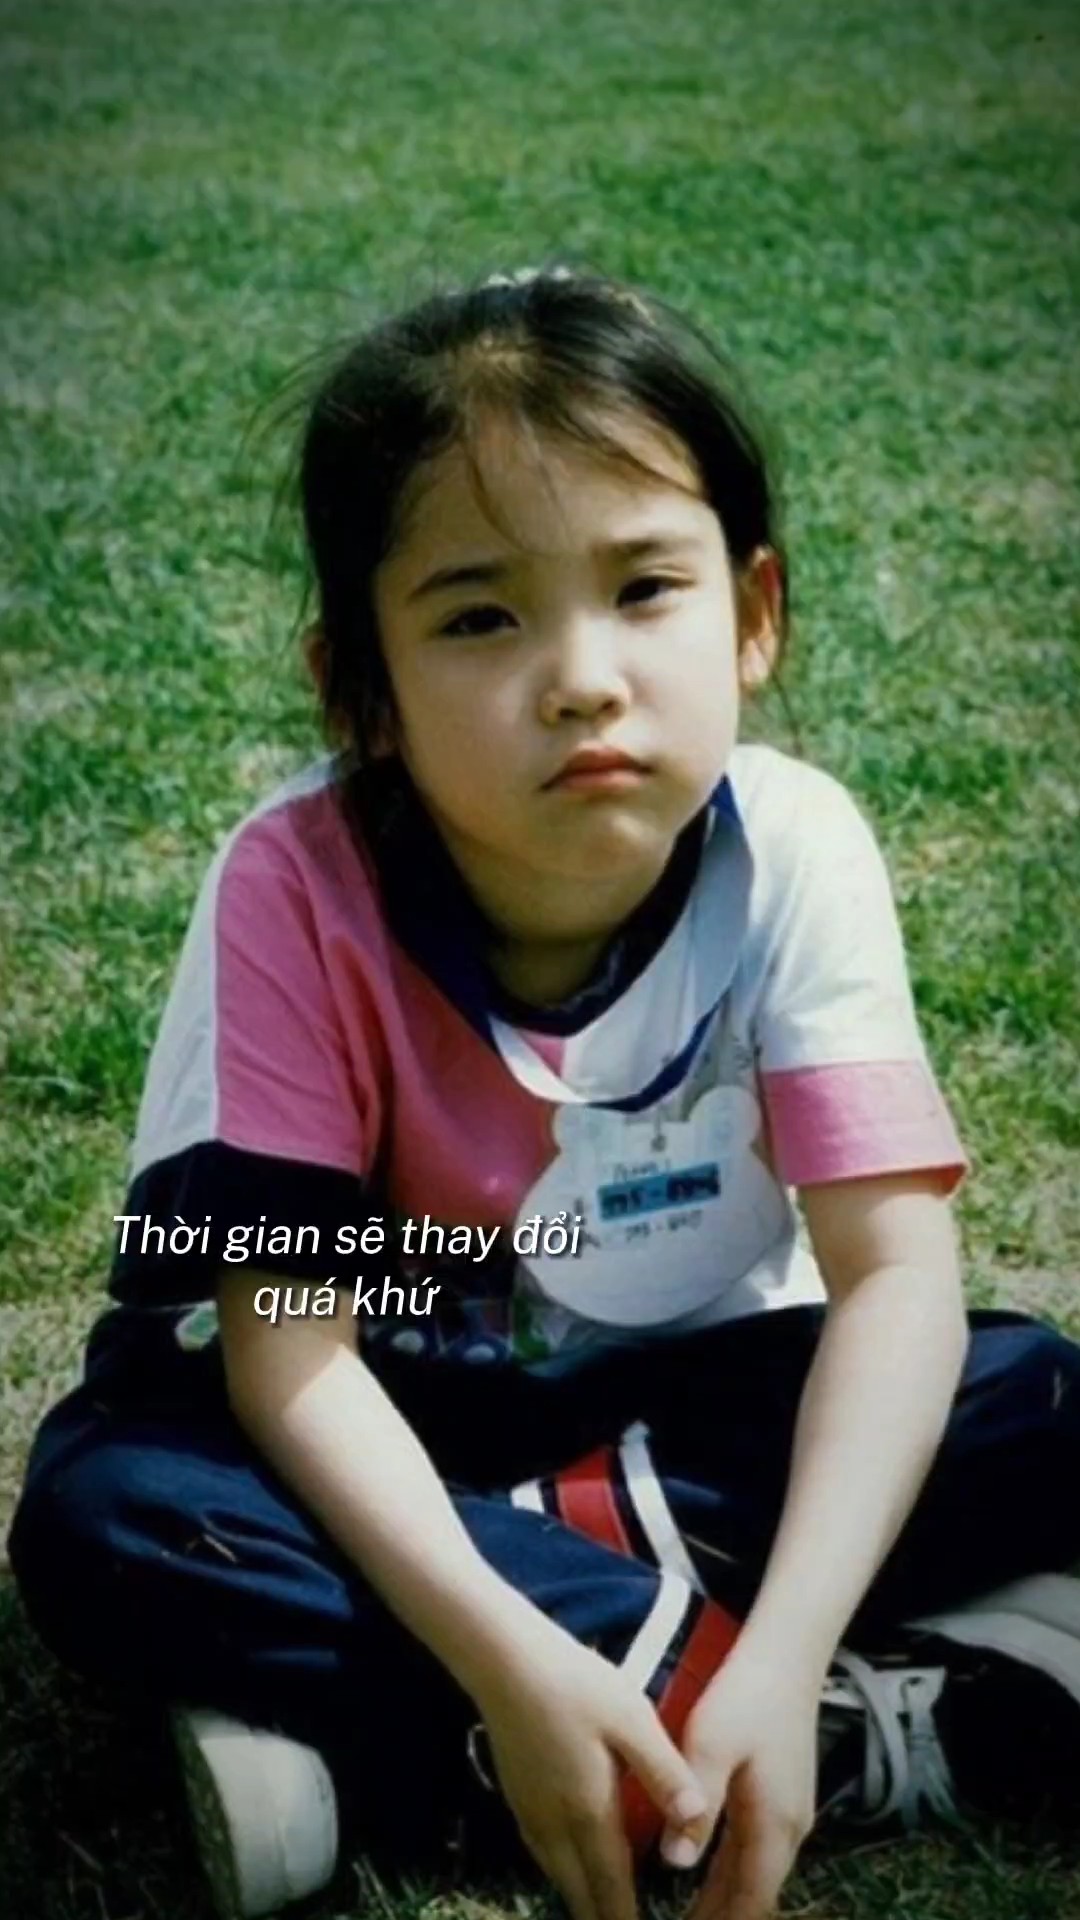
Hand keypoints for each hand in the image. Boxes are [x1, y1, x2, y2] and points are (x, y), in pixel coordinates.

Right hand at [477, 1633, 709, 1919]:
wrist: (504, 1659)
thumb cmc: (575, 1683)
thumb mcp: (631, 1718)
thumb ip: (664, 1772)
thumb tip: (696, 1822)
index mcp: (590, 1811)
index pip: (612, 1886)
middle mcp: (555, 1823)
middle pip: (580, 1891)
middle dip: (601, 1917)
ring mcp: (530, 1811)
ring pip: (558, 1875)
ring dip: (580, 1898)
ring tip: (601, 1911)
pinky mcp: (515, 1794)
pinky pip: (541, 1853)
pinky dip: (560, 1873)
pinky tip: (567, 1865)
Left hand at [663, 1645, 819, 1919]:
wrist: (786, 1656)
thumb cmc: (745, 1697)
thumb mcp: (711, 1747)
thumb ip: (696, 1806)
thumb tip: (675, 1865)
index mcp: (773, 1825)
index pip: (749, 1900)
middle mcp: (790, 1828)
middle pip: (755, 1893)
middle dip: (721, 1917)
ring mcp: (791, 1812)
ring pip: (756, 1872)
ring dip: (726, 1898)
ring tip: (688, 1918)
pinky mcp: (783, 1794)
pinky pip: (757, 1849)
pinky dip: (733, 1871)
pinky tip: (708, 1875)